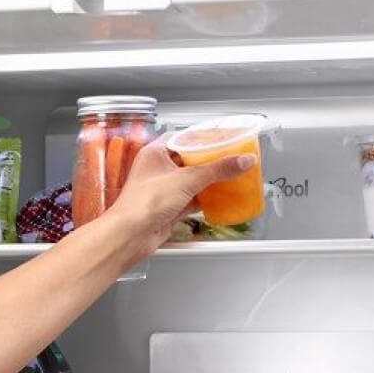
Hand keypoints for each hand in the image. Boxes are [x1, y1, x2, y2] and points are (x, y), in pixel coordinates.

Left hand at [101, 137, 256, 260]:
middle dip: (209, 160)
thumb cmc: (144, 203)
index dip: (202, 137)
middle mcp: (157, 170)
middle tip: (229, 157)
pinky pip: (191, 199)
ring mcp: (163, 190)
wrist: (131, 235)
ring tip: (229, 175)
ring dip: (209, 180)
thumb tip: (242, 160)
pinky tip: (218, 198)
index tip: (221, 138)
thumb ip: (217, 170)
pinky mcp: (168, 208)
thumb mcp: (187, 179)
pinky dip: (204, 199)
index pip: (182, 138)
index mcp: (155, 153)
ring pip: (191, 180)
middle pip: (189, 160)